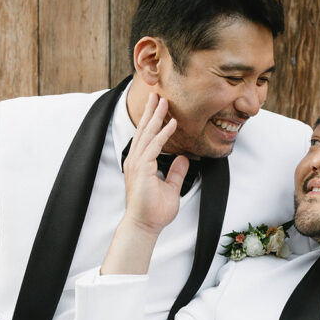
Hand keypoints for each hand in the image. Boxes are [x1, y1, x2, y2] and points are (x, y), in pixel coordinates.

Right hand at [122, 92, 189, 236]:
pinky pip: (154, 146)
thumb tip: (183, 159)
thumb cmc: (154, 211)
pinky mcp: (142, 168)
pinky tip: (172, 123)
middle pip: (144, 130)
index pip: (147, 137)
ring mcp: (137, 163)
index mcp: (141, 163)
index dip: (153, 121)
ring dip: (156, 116)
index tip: (160, 107)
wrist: (145, 226)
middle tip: (157, 93)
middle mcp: (136, 160)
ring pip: (147, 134)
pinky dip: (163, 133)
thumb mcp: (171, 188)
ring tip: (163, 100)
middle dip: (151, 111)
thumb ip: (176, 172)